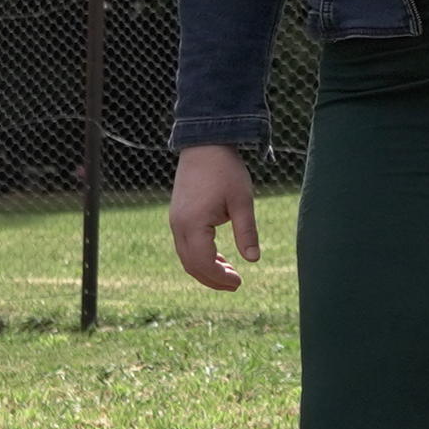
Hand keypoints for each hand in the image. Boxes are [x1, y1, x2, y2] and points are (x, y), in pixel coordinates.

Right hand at [169, 142, 262, 288]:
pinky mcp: (177, 216)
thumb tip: (254, 260)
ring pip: (186, 257)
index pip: (203, 263)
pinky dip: (200, 256)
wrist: (205, 145)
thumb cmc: (226, 170)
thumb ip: (247, 232)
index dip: (220, 278)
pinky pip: (185, 245)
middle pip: (191, 265)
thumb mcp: (242, 201)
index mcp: (193, 224)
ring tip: (230, 273)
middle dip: (212, 279)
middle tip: (236, 284)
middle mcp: (178, 226)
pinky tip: (219, 257)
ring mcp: (175, 221)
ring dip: (206, 269)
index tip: (240, 282)